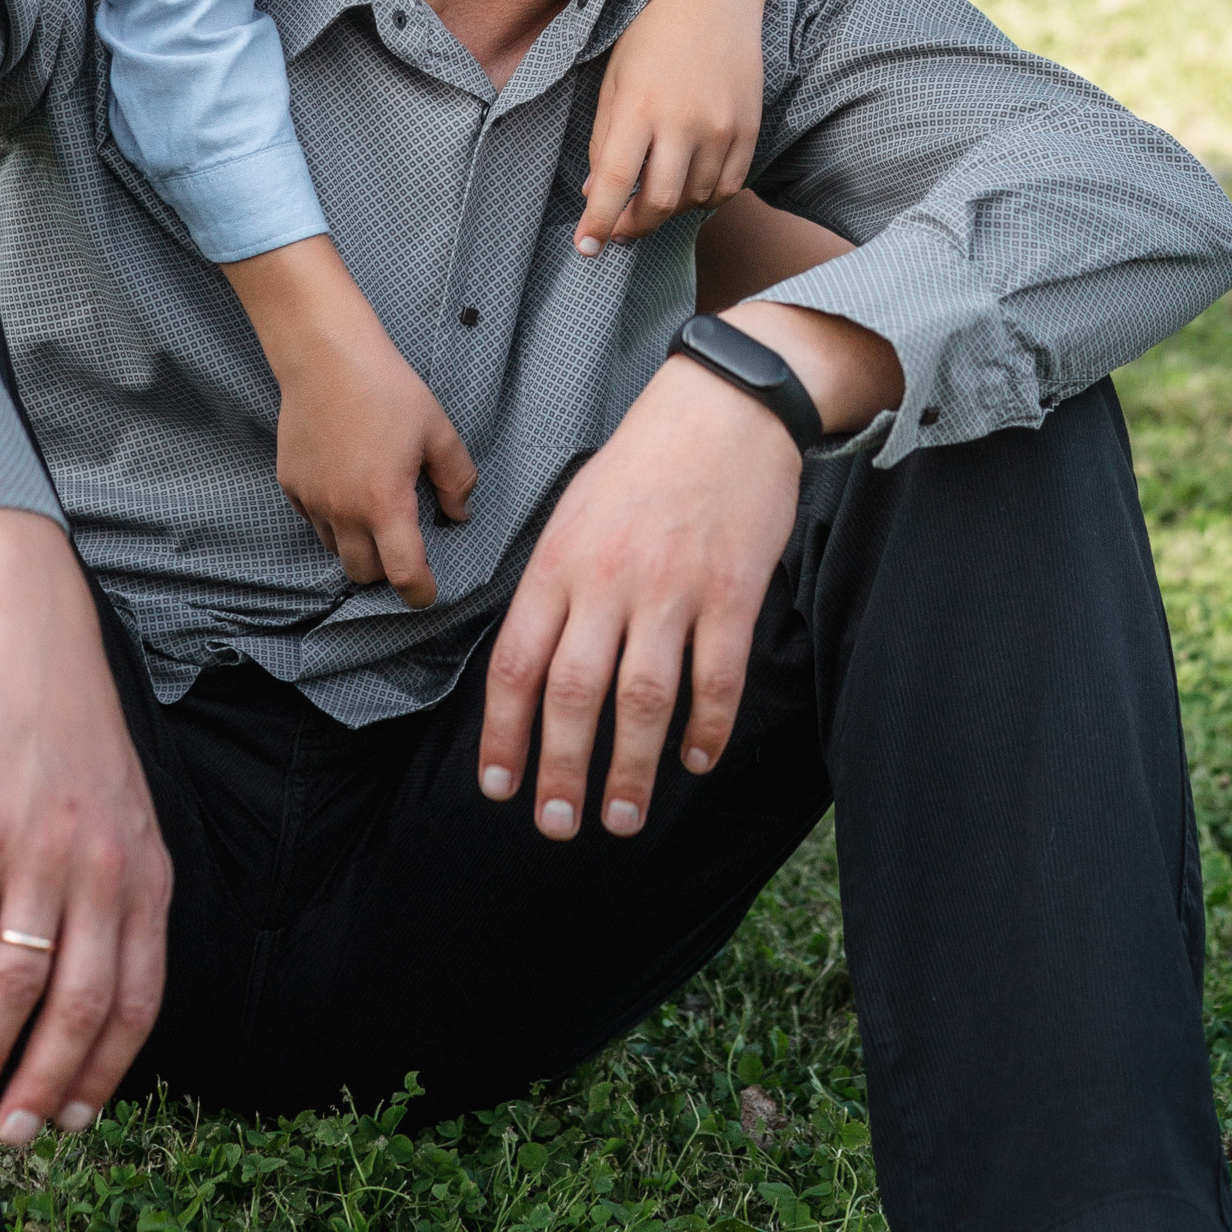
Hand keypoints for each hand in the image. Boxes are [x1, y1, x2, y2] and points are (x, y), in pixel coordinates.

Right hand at [0, 507, 172, 1146]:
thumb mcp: (124, 819)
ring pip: (17, 983)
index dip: (106, 1070)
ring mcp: (41, 850)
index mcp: (145, 874)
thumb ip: (117, 897)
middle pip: (80, 1007)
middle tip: (12, 1136)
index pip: (138, 997)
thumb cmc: (73, 740)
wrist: (38, 641)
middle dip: (45, 1086)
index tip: (76, 1121)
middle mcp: (103, 870)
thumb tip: (90, 992)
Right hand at [226, 236, 474, 603]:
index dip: (419, 592)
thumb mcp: (437, 430)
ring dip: (356, 544)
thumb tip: (459, 514)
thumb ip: (456, 478)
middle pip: (363, 573)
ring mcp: (312, 500)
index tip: (427, 592)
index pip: (403, 572)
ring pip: (334, 549)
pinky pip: (312, 520)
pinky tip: (345, 486)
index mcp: (385, 503)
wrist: (325, 357)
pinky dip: (330, 518)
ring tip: (372, 512)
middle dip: (386, 571)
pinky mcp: (290, 484)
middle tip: (402, 547)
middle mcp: (343, 511)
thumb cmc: (386, 388)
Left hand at [477, 358, 799, 840]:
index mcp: (558, 562)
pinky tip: (696, 761)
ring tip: (623, 818)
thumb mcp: (573, 513)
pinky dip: (706, 729)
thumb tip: (532, 670)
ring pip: (642, 698)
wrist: (722, 406)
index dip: (503, 736)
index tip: (499, 788)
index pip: (516, 664)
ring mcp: (672, 588)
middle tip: (558, 826)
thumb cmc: (642, 464)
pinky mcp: (731, 591)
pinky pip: (717, 677)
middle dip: (560, 771)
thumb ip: (554, 587)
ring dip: (629, 769)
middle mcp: (607, 580)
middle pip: (572, 694)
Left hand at [579, 0, 776, 250]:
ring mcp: (722, 128)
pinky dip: (704, 197)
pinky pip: (727, 188)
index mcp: (639, 107)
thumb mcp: (614, 82)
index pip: (614, 183)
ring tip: (651, 195)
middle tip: (617, 229)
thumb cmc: (650, 36)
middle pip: (657, 204)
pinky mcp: (749, 130)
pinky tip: (688, 185)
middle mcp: (683, 123)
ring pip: (693, 200)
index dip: (598, 223)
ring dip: (667, 209)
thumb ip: (604, 140)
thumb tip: (595, 193)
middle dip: (631, 227)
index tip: (586, 247)